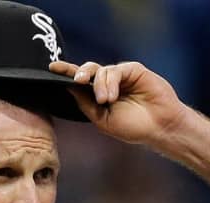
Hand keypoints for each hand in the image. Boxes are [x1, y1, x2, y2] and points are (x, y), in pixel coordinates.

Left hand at [49, 61, 186, 144]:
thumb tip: (69, 88)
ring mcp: (121, 75)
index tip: (51, 67)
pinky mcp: (133, 70)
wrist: (158, 127)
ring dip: (99, 86)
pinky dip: (110, 82)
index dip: (65, 72)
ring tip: (106, 101)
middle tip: (77, 81)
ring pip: (100, 70)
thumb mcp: (102, 119)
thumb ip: (85, 103)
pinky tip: (112, 96)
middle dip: (78, 73)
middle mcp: (108, 82)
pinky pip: (115, 70)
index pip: (79, 81)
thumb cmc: (133, 126)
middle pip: (87, 70)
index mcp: (99, 94)